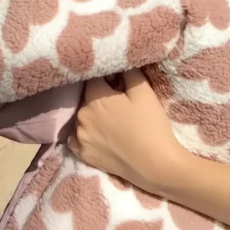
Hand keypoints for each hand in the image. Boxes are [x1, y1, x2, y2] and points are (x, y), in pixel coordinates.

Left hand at [68, 69, 187, 193]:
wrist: (153, 163)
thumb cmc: (149, 124)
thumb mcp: (143, 91)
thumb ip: (129, 72)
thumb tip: (120, 65)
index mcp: (94, 98)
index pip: (94, 78)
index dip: (107, 77)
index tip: (119, 82)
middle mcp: (81, 116)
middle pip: (87, 97)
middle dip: (100, 95)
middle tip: (118, 101)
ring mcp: (79, 137)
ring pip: (82, 117)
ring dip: (93, 114)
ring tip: (111, 119)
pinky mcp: (82, 155)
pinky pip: (76, 137)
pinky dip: (85, 133)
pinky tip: (99, 134)